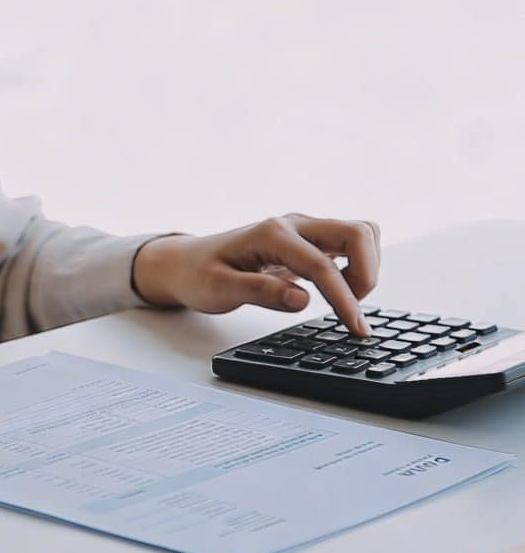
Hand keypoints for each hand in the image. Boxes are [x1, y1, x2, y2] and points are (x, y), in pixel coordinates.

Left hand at [132, 213, 380, 336]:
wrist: (186, 263)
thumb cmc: (199, 275)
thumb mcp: (219, 290)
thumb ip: (260, 293)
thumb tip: (303, 300)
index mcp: (271, 235)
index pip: (322, 265)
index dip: (344, 298)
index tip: (356, 328)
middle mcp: (293, 224)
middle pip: (357, 233)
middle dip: (367, 273)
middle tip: (351, 310)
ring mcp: (302, 229)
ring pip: (359, 233)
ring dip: (366, 266)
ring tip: (345, 300)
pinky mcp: (307, 240)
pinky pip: (349, 243)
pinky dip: (357, 264)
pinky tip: (340, 289)